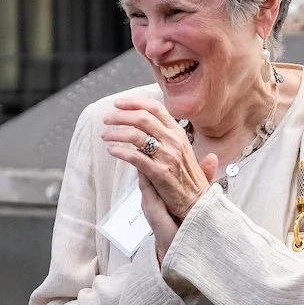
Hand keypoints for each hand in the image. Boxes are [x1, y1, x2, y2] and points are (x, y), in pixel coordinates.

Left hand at [102, 96, 215, 219]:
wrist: (198, 201)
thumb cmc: (188, 176)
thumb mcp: (182, 149)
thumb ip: (167, 134)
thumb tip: (149, 121)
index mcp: (178, 132)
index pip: (155, 108)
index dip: (134, 103)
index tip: (118, 104)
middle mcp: (173, 141)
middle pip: (142, 118)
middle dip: (121, 116)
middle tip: (107, 119)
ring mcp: (167, 156)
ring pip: (136, 135)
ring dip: (117, 133)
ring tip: (105, 135)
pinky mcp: (159, 172)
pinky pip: (135, 157)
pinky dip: (120, 152)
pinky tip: (112, 151)